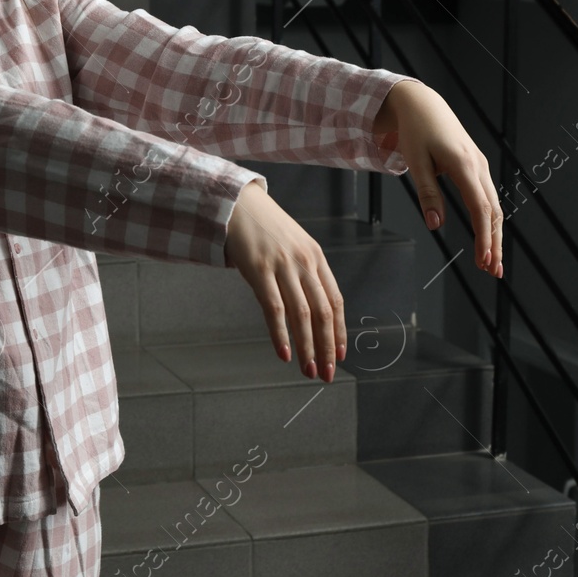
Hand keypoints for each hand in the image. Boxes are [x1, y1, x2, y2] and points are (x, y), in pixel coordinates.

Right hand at [222, 179, 343, 382]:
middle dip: (327, 347)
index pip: (335, 301)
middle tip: (327, 372)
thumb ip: (305, 273)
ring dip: (307, 346)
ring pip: (302, 314)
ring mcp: (282, 266)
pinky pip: (274, 308)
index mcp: (316, 258)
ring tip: (308, 369)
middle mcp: (304, 262)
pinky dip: (281, 334)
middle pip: (323, 312)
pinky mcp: (259, 270)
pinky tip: (284, 352)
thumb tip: (313, 310)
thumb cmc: (265, 228)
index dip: (339, 331)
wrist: (237, 204)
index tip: (341, 355)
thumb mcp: (294, 246)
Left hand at [374, 80, 503, 276]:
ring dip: (493, 235)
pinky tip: (486, 236)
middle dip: (494, 243)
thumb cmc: (415, 132)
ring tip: (490, 261)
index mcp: (464, 165)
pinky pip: (487, 197)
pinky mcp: (476, 165)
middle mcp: (478, 165)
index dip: (483, 237)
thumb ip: (427, 194)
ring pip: (493, 206)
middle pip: (493, 211)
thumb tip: (435, 225)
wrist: (422, 104)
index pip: (480, 209)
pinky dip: (489, 220)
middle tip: (493, 272)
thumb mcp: (415, 163)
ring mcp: (480, 165)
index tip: (483, 261)